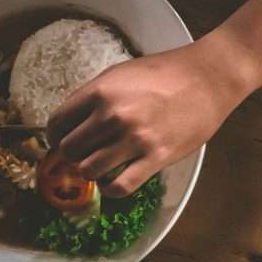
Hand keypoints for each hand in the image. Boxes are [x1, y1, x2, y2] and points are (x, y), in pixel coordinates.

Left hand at [45, 42, 246, 196]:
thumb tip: (73, 122)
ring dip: (89, 172)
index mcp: (99, 92)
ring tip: (98, 167)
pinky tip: (111, 183)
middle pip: (70, 149)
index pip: (57, 123)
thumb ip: (94, 96)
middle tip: (81, 155)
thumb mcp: (120, 74)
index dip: (54, 136)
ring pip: (89, 170)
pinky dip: (110, 189)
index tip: (61, 141)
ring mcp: (134, 138)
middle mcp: (112, 116)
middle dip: (70, 155)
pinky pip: (120, 186)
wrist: (207, 79)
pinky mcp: (156, 157)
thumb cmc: (165, 72)